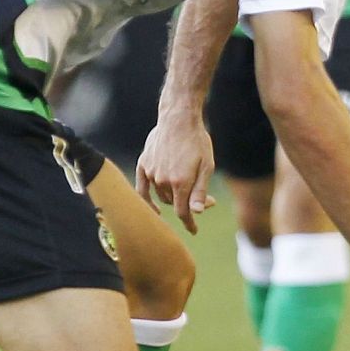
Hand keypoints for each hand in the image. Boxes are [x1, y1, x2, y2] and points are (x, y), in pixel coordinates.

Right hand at [136, 114, 215, 233]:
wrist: (179, 119)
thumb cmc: (198, 141)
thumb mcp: (207, 166)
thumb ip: (200, 190)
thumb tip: (198, 212)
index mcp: (180, 182)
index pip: (183, 212)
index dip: (189, 223)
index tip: (194, 231)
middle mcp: (163, 180)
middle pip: (175, 202)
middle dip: (189, 203)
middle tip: (206, 199)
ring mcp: (151, 173)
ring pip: (161, 195)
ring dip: (174, 197)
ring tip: (189, 188)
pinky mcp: (143, 164)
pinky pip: (142, 188)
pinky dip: (147, 200)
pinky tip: (154, 208)